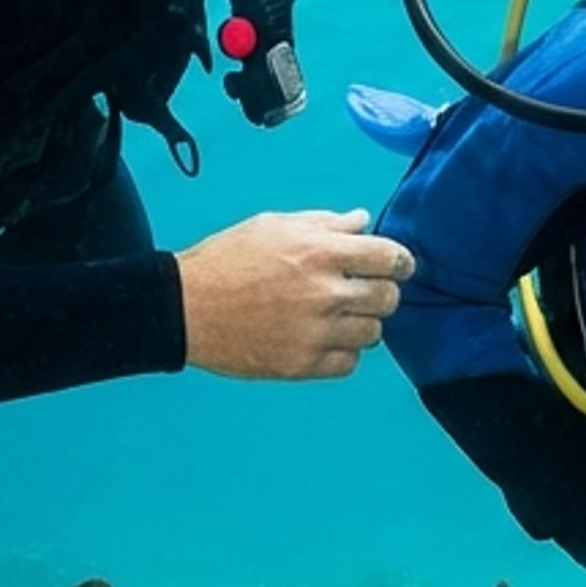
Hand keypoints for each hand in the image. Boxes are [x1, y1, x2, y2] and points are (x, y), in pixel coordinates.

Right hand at [174, 209, 413, 381]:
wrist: (185, 307)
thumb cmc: (227, 259)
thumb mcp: (274, 225)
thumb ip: (324, 223)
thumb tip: (362, 222)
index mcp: (321, 252)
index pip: (390, 258)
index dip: (400, 261)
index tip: (397, 265)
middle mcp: (326, 293)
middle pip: (389, 298)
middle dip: (381, 291)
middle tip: (363, 291)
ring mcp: (316, 333)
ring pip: (373, 333)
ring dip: (362, 323)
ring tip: (337, 316)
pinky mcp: (303, 364)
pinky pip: (350, 363)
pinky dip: (343, 352)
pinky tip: (323, 338)